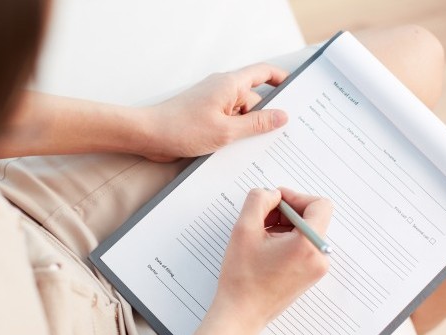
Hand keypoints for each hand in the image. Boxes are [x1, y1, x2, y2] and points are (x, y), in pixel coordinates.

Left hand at [137, 63, 288, 161]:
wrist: (148, 135)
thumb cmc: (181, 129)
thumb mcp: (227, 131)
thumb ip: (257, 124)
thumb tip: (282, 116)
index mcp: (230, 84)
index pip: (264, 73)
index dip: (282, 79)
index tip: (296, 92)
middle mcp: (222, 90)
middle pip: (254, 100)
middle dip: (265, 118)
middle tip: (278, 136)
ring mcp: (213, 103)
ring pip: (240, 115)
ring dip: (247, 131)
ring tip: (250, 149)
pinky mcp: (205, 117)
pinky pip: (227, 123)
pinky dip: (233, 135)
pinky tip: (235, 150)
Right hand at [212, 187, 332, 329]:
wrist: (241, 312)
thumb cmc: (242, 278)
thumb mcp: (243, 229)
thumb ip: (258, 201)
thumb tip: (272, 194)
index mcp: (308, 245)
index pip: (319, 205)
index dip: (296, 197)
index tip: (275, 201)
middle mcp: (319, 257)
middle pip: (313, 218)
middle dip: (287, 212)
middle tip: (262, 218)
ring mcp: (316, 268)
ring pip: (307, 231)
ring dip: (285, 226)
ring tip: (261, 236)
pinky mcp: (309, 275)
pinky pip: (304, 246)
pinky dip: (287, 239)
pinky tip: (265, 248)